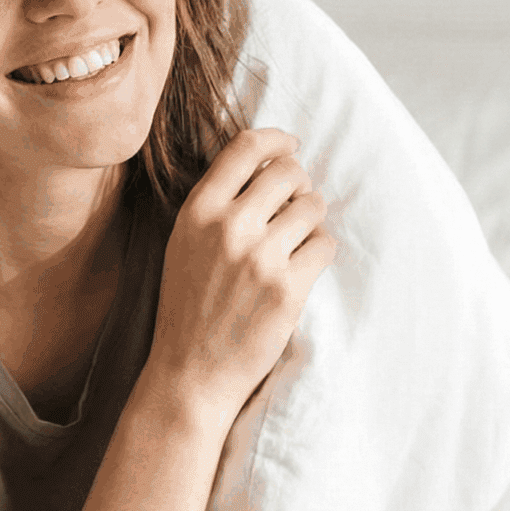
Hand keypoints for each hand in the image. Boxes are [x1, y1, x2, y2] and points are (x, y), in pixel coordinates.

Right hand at [145, 128, 335, 418]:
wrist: (190, 371)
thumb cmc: (188, 306)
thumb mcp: (184, 243)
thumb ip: (217, 204)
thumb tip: (267, 163)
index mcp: (199, 211)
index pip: (246, 148)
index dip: (277, 139)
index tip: (290, 145)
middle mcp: (229, 227)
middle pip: (288, 172)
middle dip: (299, 184)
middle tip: (294, 205)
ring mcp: (260, 256)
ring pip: (313, 206)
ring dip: (312, 220)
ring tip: (296, 242)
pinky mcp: (288, 287)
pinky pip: (325, 244)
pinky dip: (320, 252)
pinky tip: (302, 268)